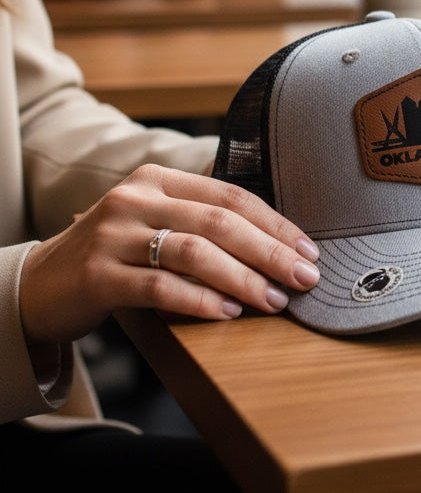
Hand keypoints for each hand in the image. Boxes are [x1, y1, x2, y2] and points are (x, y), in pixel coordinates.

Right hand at [19, 164, 319, 346]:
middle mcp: (137, 198)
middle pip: (220, 222)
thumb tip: (279, 244)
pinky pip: (159, 286)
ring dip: (243, 278)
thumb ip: (203, 221)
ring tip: (274, 300)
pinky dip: (199, 300)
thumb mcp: (157, 221)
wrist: (40, 283)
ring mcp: (114, 234)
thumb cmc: (116, 253)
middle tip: (304, 277)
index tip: (308, 250)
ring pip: (194, 252)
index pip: (231, 196)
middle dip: (270, 252)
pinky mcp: (97, 275)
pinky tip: (227, 313)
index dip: (275, 223)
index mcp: (159, 179)